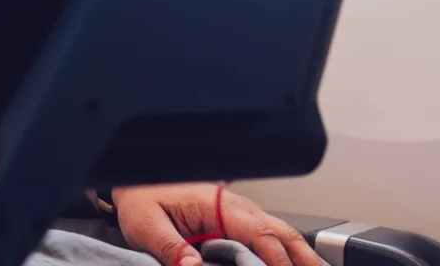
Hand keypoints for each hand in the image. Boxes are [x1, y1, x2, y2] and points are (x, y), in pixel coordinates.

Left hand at [112, 184, 319, 265]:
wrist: (134, 182)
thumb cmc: (140, 198)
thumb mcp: (145, 224)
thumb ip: (168, 246)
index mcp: (216, 204)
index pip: (258, 233)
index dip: (277, 260)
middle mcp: (235, 206)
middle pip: (281, 232)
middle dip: (304, 257)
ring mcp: (238, 213)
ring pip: (280, 233)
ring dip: (301, 255)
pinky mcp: (235, 222)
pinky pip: (268, 237)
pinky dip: (286, 253)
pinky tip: (293, 265)